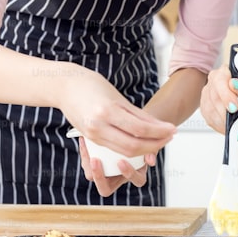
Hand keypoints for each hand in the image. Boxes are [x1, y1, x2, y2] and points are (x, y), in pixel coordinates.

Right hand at [57, 69, 175, 156]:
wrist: (65, 86)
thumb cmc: (91, 85)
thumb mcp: (118, 97)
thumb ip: (138, 115)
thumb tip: (160, 127)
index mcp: (107, 111)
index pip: (140, 129)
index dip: (159, 132)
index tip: (173, 129)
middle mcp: (98, 126)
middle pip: (133, 145)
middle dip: (155, 144)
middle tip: (170, 137)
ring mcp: (93, 135)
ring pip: (124, 150)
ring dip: (145, 148)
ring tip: (160, 140)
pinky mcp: (91, 139)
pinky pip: (115, 148)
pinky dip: (131, 148)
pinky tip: (142, 142)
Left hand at [78, 136, 157, 196]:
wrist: (133, 129)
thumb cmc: (143, 138)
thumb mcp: (150, 143)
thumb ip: (152, 152)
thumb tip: (151, 161)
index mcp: (136, 173)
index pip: (134, 181)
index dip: (128, 174)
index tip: (122, 162)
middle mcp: (119, 176)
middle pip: (105, 188)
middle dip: (99, 176)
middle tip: (95, 160)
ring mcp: (105, 170)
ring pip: (92, 175)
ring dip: (88, 163)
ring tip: (87, 147)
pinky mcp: (94, 161)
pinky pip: (86, 162)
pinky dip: (85, 151)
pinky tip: (84, 139)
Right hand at [199, 65, 237, 137]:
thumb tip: (235, 83)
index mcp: (226, 72)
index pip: (220, 79)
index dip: (226, 94)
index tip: (234, 107)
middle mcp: (214, 81)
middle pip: (214, 96)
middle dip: (225, 111)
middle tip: (237, 122)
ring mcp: (207, 95)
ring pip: (210, 109)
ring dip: (224, 121)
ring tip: (237, 127)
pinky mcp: (204, 109)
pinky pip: (209, 118)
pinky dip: (220, 125)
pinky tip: (229, 127)